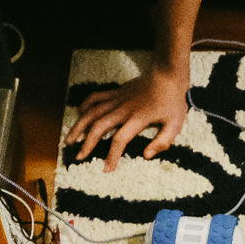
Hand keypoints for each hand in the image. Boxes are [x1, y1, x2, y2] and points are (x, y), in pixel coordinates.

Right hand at [65, 66, 192, 171]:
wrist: (167, 74)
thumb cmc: (173, 101)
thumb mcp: (175, 124)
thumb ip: (162, 142)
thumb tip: (146, 156)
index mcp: (138, 119)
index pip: (120, 140)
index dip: (112, 156)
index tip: (107, 169)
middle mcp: (123, 109)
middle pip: (99, 126)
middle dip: (87, 143)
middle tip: (79, 157)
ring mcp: (117, 99)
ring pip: (91, 112)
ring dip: (79, 126)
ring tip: (69, 140)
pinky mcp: (115, 92)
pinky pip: (95, 98)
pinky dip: (84, 106)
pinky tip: (78, 116)